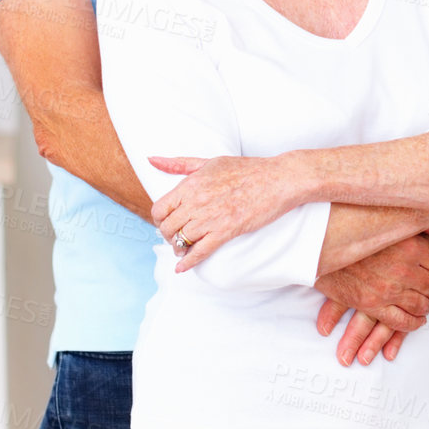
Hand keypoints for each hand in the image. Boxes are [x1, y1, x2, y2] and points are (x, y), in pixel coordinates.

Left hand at [148, 155, 287, 271]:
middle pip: (168, 227)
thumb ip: (179, 163)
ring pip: (181, 241)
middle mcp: (196, 201)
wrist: (277, 179)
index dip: (159, 219)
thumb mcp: (209, 161)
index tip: (166, 222)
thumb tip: (152, 160)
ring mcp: (210, 217)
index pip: (159, 209)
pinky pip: (200, 251)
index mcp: (191, 184)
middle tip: (176, 237)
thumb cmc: (246, 169)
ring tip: (182, 249)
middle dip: (168, 235)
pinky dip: (189, 262)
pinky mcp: (226, 230)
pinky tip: (182, 268)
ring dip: (178, 249)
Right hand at [313, 232, 428, 363]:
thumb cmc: (353, 227)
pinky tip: (416, 319)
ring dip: (425, 304)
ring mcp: (388, 290)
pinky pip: (402, 322)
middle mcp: (403, 269)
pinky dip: (413, 323)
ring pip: (422, 305)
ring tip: (422, 300)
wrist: (318, 243)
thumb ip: (418, 223)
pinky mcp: (372, 305)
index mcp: (411, 246)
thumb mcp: (389, 217)